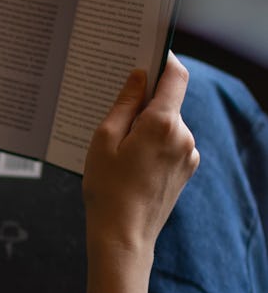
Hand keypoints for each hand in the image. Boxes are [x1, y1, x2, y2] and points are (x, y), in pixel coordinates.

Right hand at [82, 55, 199, 292]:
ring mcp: (188, 155)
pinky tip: (129, 163)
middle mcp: (184, 136)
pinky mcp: (185, 170)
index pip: (175, 75)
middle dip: (144, 102)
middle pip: (168, 102)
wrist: (123, 237)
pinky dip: (152, 145)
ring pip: (168, 125)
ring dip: (146, 127)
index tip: (147, 54)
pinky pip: (169, 145)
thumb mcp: (104, 140)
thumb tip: (139, 76)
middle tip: (114, 113)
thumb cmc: (107, 190)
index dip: (163, 60)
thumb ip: (125, 103)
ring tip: (117, 148)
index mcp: (163, 123)